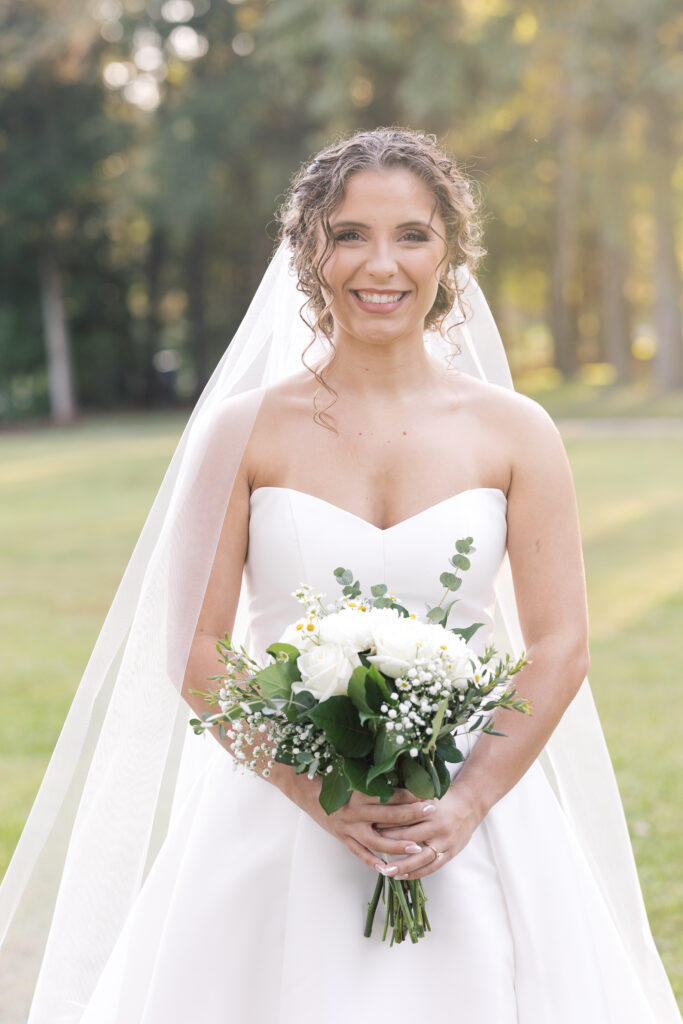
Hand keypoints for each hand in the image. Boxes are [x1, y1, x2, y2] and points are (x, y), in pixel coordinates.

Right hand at [271, 767, 442, 874]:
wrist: (303, 790)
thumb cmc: (330, 776)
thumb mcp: (350, 770)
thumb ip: (373, 771)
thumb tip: (400, 765)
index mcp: (357, 792)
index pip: (388, 794)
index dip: (409, 793)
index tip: (427, 791)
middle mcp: (354, 811)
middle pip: (388, 816)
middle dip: (411, 814)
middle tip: (431, 811)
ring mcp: (348, 828)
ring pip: (377, 841)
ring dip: (398, 845)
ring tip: (417, 847)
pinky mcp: (343, 838)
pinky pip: (360, 853)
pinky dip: (373, 862)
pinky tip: (388, 869)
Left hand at [371, 781, 482, 880]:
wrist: (471, 805)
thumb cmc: (445, 798)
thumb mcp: (428, 794)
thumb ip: (409, 798)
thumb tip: (383, 800)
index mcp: (430, 808)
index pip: (404, 817)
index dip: (387, 822)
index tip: (371, 825)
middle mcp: (438, 826)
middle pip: (409, 837)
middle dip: (389, 843)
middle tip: (371, 848)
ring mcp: (445, 841)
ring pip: (420, 857)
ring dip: (402, 865)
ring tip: (385, 871)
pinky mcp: (450, 853)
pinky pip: (432, 867)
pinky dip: (416, 873)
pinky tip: (402, 876)